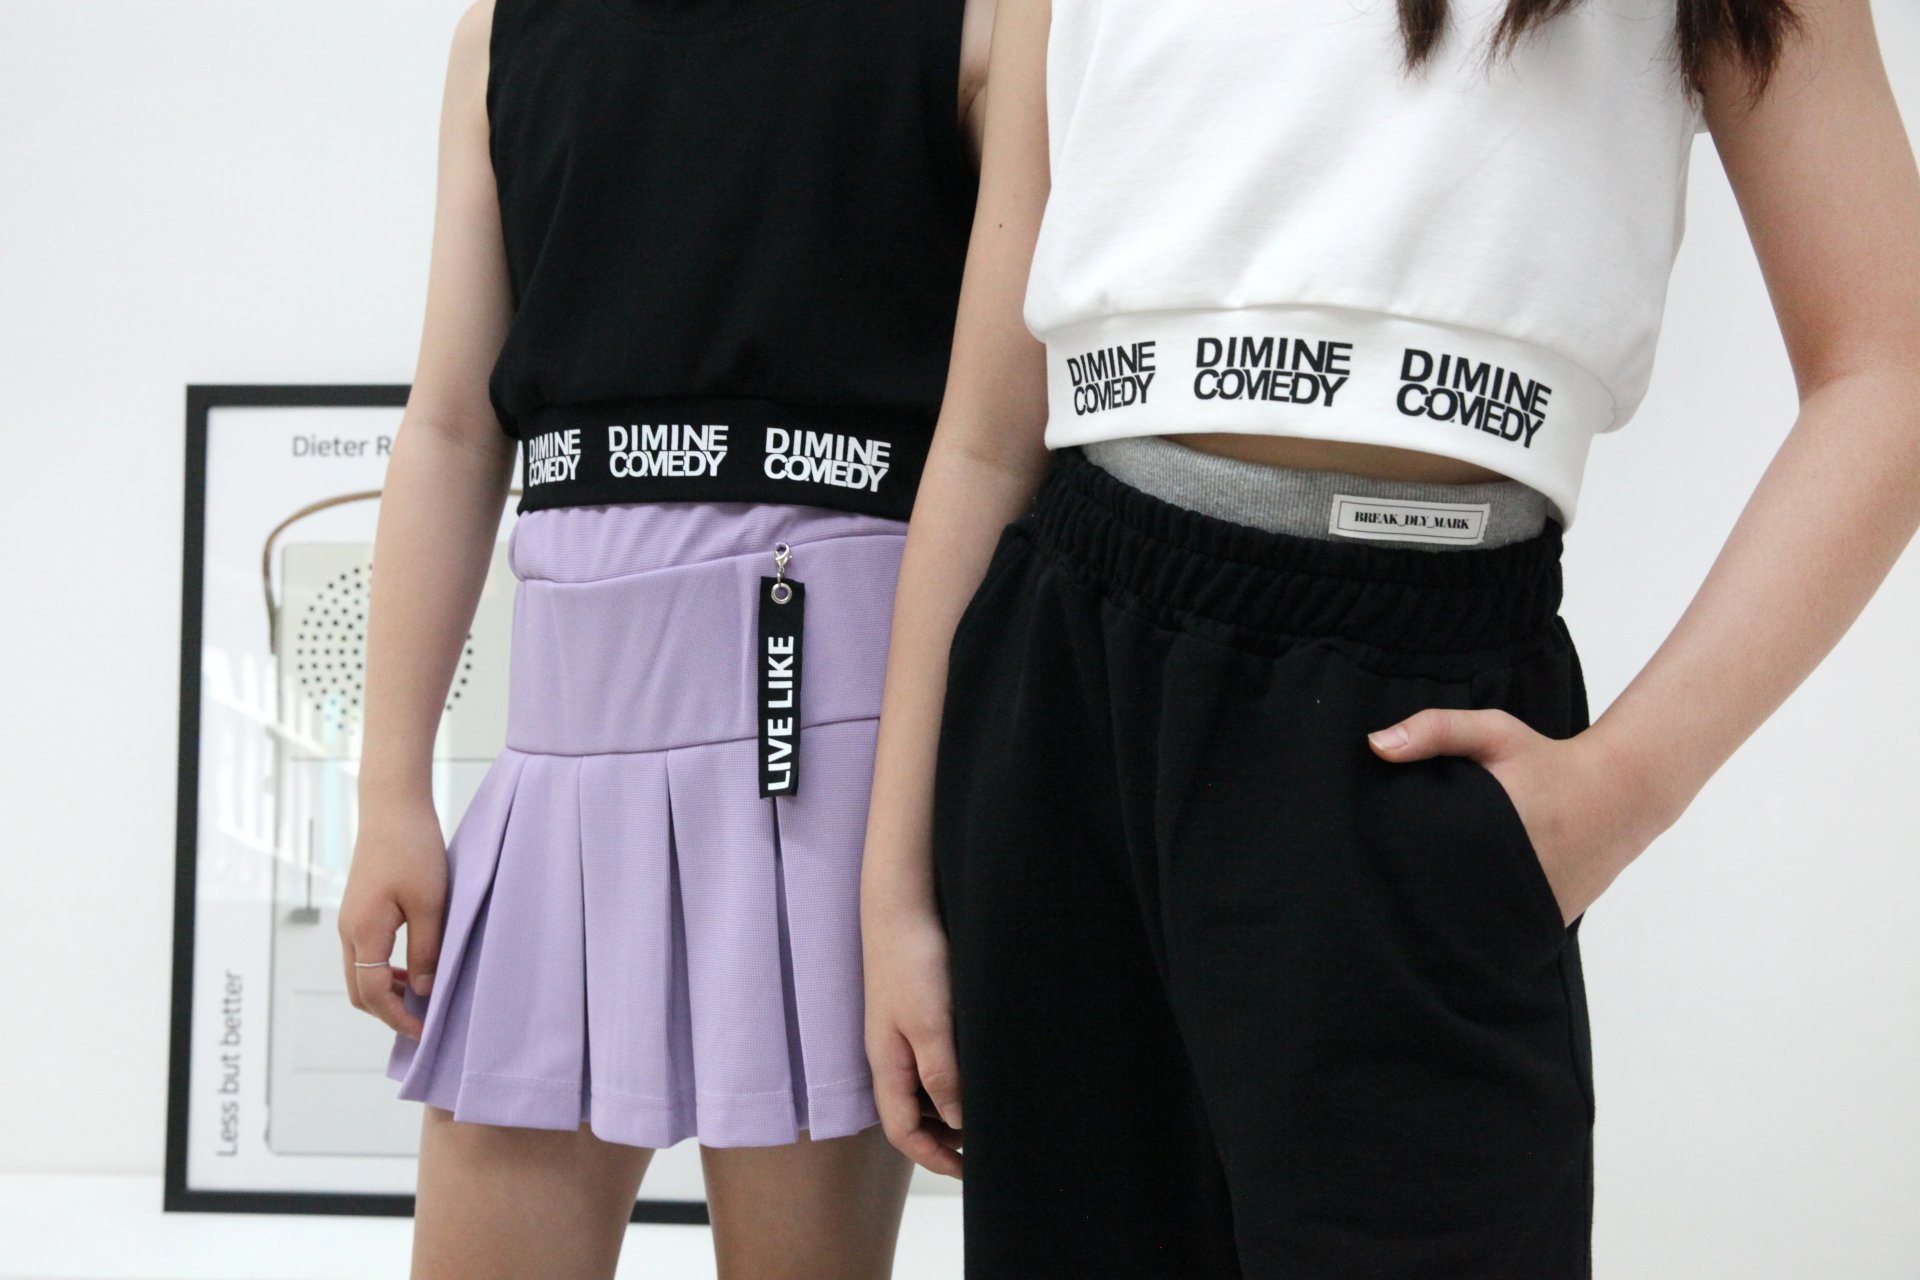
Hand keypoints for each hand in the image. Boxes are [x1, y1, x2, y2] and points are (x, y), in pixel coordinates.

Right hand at [337, 797, 448, 1039]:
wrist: (392, 807)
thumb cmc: (413, 850)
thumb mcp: (430, 903)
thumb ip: (426, 950)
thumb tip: (424, 991)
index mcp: (363, 933)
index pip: (373, 994)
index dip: (398, 1018)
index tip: (425, 1033)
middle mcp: (349, 931)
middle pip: (359, 991)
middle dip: (388, 1012)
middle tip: (423, 1023)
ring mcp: (350, 920)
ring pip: (360, 973)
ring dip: (387, 992)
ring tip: (423, 1000)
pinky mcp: (359, 910)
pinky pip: (366, 954)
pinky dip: (385, 971)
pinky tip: (414, 969)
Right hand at [863, 903, 964, 1177]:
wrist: (902, 905)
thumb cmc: (912, 961)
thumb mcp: (931, 1025)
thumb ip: (942, 1075)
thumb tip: (956, 1122)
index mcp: (887, 1065)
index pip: (902, 1132)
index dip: (933, 1158)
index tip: (969, 1172)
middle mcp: (890, 1055)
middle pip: (911, 1116)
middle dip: (943, 1140)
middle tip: (983, 1151)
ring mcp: (900, 1034)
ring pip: (921, 1090)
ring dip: (948, 1111)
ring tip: (985, 1117)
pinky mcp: (915, 1013)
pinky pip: (930, 1061)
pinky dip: (951, 1079)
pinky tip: (977, 1072)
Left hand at [1367, 709, 1669, 924]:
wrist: (1618, 794)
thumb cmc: (1547, 760)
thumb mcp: (1494, 732)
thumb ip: (1436, 730)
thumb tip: (1374, 745)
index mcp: (1489, 831)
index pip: (1422, 864)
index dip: (1396, 865)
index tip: (1376, 860)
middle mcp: (1513, 877)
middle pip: (1441, 898)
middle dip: (1415, 893)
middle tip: (1388, 888)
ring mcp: (1533, 906)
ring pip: (1472, 924)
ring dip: (1447, 916)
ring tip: (1419, 906)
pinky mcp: (1549, 921)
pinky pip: (1503, 931)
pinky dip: (1483, 925)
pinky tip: (1462, 912)